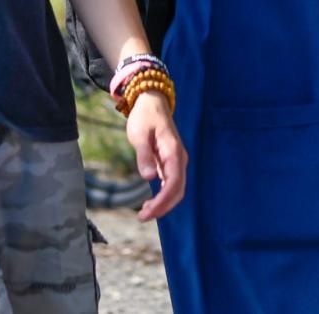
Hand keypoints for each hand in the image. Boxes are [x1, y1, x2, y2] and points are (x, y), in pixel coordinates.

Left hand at [125, 91, 186, 220]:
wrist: (151, 101)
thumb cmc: (144, 117)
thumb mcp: (139, 134)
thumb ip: (144, 155)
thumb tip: (149, 178)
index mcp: (174, 152)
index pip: (174, 183)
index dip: (162, 201)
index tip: (147, 212)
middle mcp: (179, 158)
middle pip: (178, 190)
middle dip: (163, 207)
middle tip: (142, 217)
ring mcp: (176, 161)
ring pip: (176, 188)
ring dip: (163, 204)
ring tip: (144, 213)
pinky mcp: (170, 162)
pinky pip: (171, 183)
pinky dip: (163, 196)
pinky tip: (150, 203)